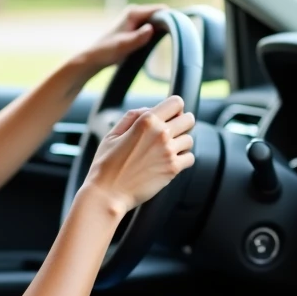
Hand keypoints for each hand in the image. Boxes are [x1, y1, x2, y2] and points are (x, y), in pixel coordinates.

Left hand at [75, 3, 167, 75]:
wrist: (94, 58)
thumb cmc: (107, 52)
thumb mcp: (124, 46)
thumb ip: (138, 38)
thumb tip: (151, 29)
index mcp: (134, 12)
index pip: (161, 10)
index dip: (170, 20)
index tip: (176, 33)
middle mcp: (135, 12)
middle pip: (160, 15)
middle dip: (166, 26)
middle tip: (169, 41)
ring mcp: (135, 19)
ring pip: (156, 22)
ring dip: (161, 31)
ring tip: (162, 44)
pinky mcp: (135, 27)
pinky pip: (152, 27)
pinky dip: (156, 34)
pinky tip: (155, 44)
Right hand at [80, 95, 195, 214]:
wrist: (108, 193)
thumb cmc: (106, 165)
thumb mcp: (113, 134)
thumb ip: (132, 116)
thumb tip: (149, 109)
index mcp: (146, 121)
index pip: (176, 103)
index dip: (174, 109)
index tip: (169, 117)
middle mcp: (161, 134)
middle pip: (189, 119)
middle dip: (182, 124)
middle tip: (171, 133)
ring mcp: (169, 152)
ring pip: (190, 139)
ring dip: (181, 143)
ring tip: (166, 150)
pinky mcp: (173, 169)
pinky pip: (190, 158)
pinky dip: (183, 159)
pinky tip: (169, 162)